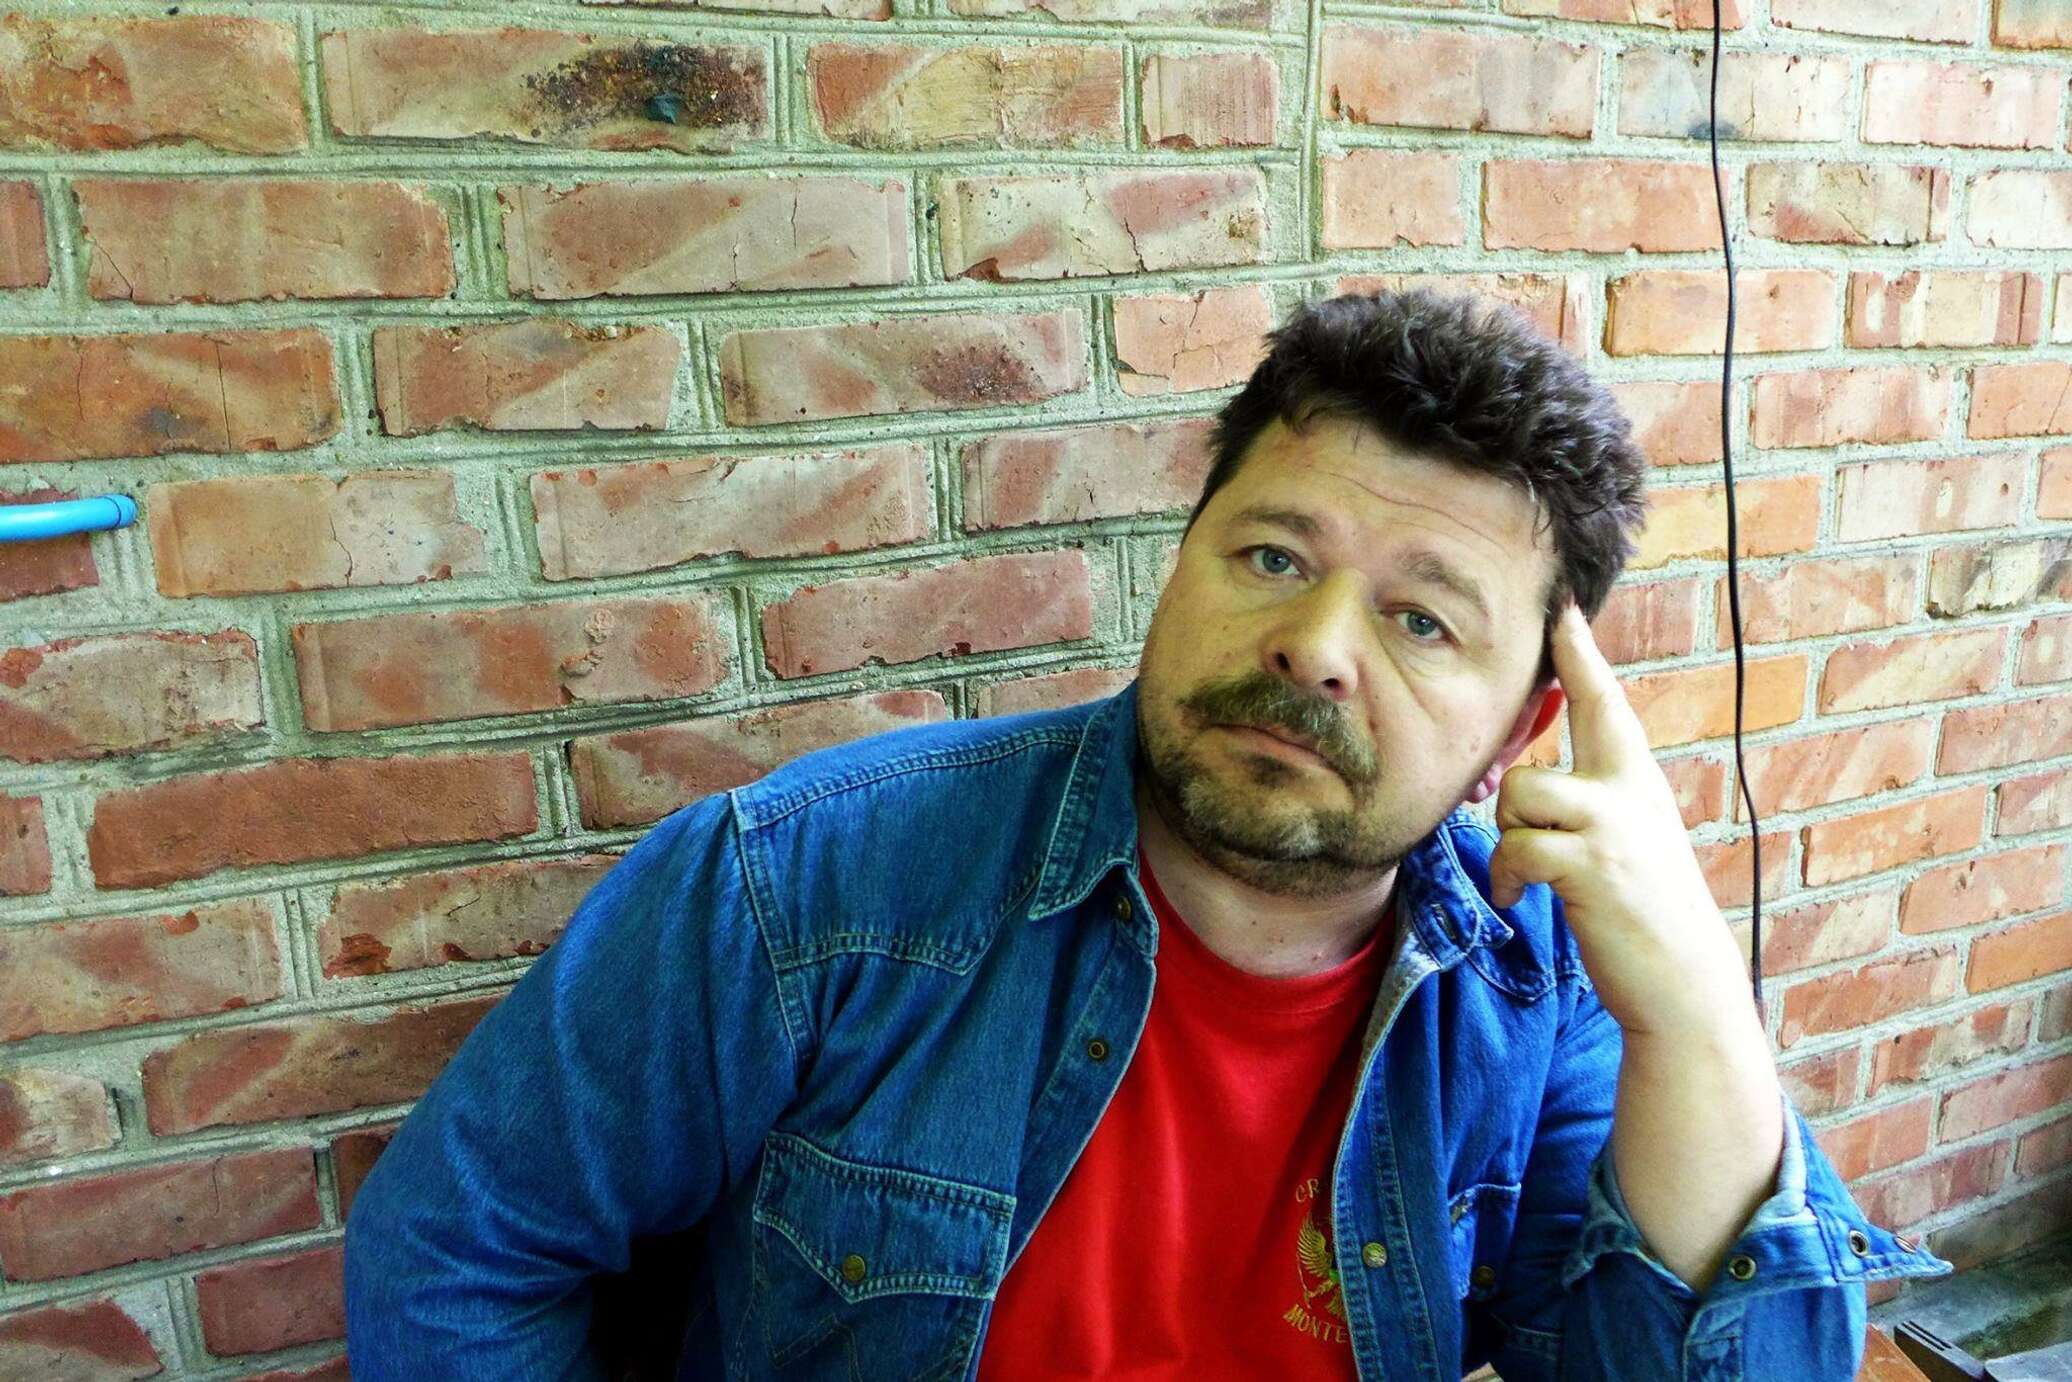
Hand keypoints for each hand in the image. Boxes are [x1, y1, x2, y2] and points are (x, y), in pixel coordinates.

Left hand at [1487, 603, 1753, 1038]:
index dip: (1581, 652)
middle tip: (1525, 770)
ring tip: (1525, 872)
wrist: (1684, 983)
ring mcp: (1612, 827)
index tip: (1562, 606)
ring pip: (1519, 795)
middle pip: (1550, 744)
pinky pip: (1516, 847)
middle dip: (1521, 770)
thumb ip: (1589, 804)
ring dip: (1507, 837)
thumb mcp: (1627, 841)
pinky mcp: (1591, 866)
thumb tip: (1522, 787)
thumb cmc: (1643, 913)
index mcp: (1636, 779)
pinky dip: (1506, 878)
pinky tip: (1519, 898)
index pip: (1604, 702)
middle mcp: (1629, 792)